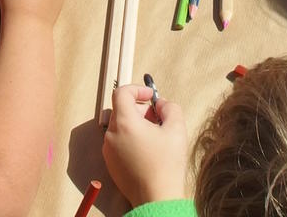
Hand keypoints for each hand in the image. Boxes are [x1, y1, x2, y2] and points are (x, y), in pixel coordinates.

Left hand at [103, 85, 188, 205]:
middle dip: (140, 109)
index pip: (122, 92)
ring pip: (120, 126)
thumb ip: (170, 107)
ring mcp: (109, 150)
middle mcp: (112, 135)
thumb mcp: (176, 128)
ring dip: (136, 124)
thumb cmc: (166, 165)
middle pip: (121, 109)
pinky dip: (130, 139)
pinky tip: (147, 150)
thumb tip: (161, 104)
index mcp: (124, 123)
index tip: (150, 95)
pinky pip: (118, 142)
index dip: (137, 89)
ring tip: (154, 136)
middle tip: (157, 118)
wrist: (157, 198)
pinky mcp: (111, 164)